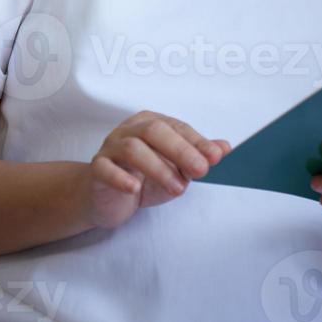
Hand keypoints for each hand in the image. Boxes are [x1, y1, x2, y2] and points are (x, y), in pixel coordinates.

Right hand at [83, 110, 230, 229]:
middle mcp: (130, 130)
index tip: (215, 157)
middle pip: (154, 130)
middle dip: (180, 150)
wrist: (106, 198)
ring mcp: (111, 147)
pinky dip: (120, 177)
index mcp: (151, 123)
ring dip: (158, 168)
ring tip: (178, 188)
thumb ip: (196, 156)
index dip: (197, 142)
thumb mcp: (174, 168)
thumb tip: (224, 147)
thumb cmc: (143, 177)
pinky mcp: (96, 170)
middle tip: (201, 171)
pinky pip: (105, 168)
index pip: (177, 127)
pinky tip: (135, 189)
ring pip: (132, 148)